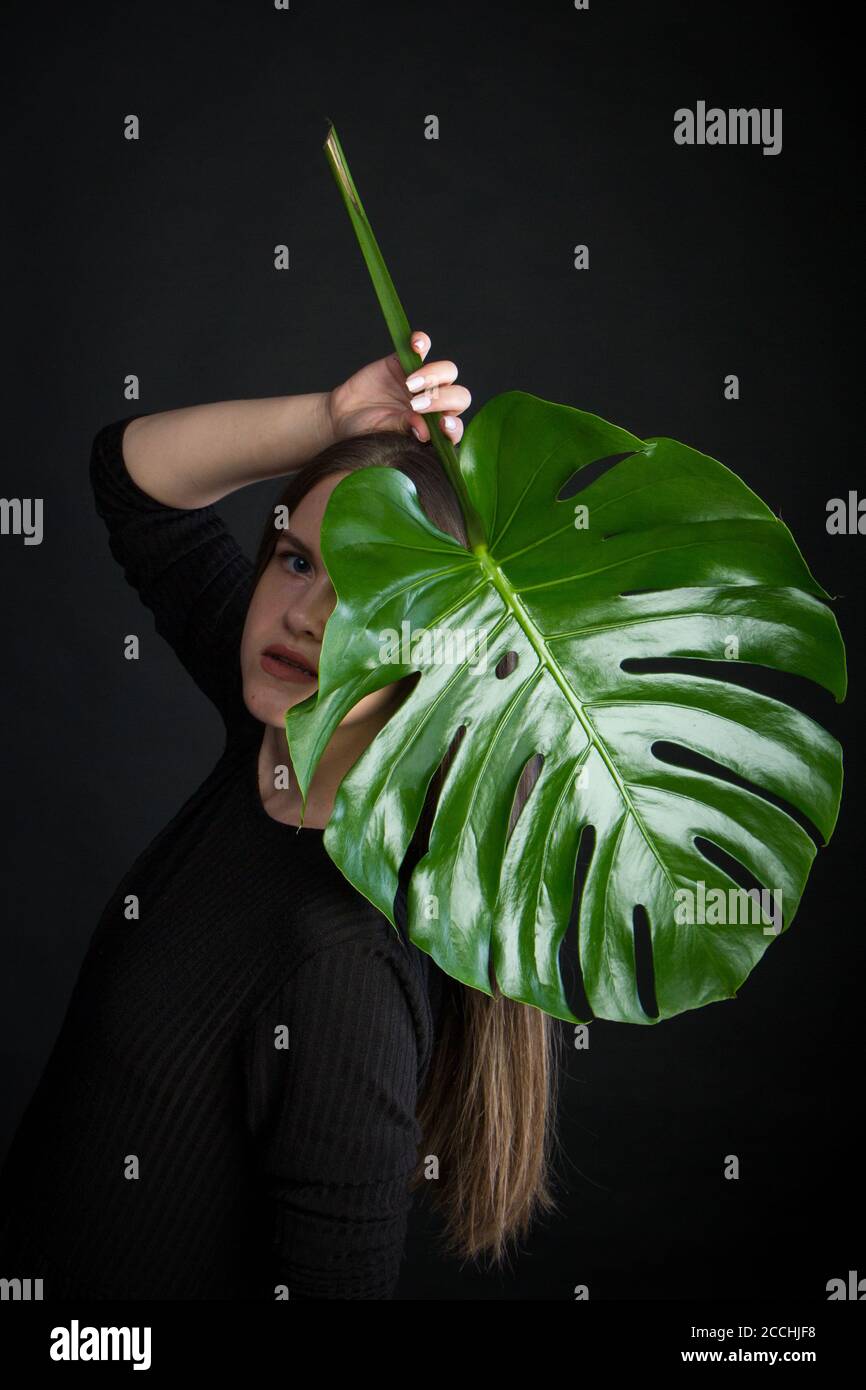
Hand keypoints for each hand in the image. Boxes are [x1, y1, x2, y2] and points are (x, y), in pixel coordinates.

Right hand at [326, 329, 471, 444]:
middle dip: (442, 399)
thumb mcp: (384, 434)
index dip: (454, 426)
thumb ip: (405, 429)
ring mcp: (423, 382)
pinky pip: (423, 346)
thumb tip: (423, 431)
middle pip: (459, 396)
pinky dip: (422, 342)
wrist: (344, 415)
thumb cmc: (367, 432)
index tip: (442, 424)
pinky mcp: (406, 361)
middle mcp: (436, 405)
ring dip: (433, 376)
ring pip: (448, 371)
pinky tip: (415, 346)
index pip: (455, 428)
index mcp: (435, 429)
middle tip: (416, 405)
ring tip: (409, 384)